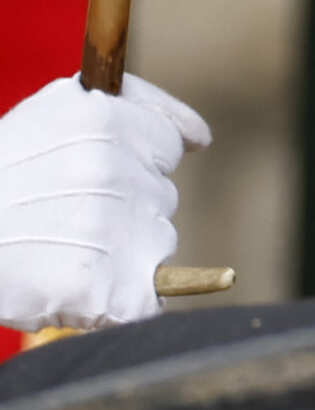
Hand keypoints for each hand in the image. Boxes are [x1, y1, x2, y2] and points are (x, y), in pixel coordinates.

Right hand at [0, 75, 210, 330]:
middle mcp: (116, 172)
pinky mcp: (115, 291)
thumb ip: (129, 107)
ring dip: (123, 252)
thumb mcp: (52, 114)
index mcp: (104, 122)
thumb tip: (199, 138)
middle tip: (60, 221)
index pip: (168, 145)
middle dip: (123, 210)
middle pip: (160, 198)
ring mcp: (117, 231)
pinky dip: (125, 302)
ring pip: (157, 243)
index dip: (137, 164)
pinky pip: (149, 300)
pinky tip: (86, 292)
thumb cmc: (0, 177)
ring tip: (60, 252)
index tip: (102, 179)